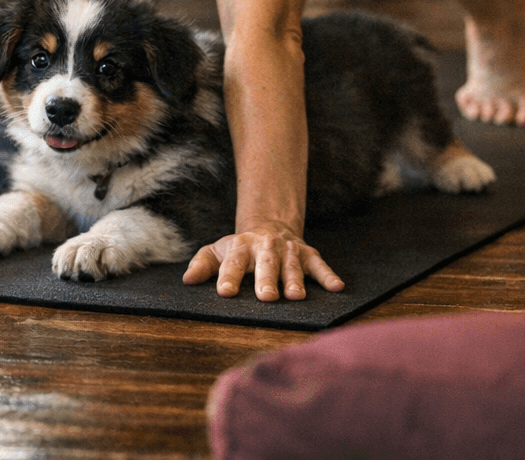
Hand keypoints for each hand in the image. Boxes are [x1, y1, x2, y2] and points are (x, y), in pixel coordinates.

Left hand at [181, 222, 343, 301]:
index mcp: (241, 247)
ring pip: (292, 266)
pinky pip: (320, 265)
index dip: (229, 277)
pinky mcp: (309, 254)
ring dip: (295, 280)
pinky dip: (328, 276)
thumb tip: (187, 281)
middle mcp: (266, 248)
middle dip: (266, 280)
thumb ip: (202, 264)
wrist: (270, 227)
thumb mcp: (217, 251)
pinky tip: (337, 288)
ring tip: (296, 297)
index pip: (233, 263)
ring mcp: (289, 251)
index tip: (225, 293)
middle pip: (265, 264)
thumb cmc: (239, 248)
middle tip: (266, 297)